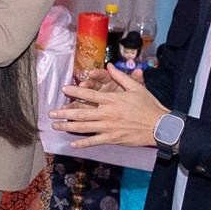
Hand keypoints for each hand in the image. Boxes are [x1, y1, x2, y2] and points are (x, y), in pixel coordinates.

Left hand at [51, 65, 165, 147]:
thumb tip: (110, 66)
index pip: (89, 94)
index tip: (63, 89)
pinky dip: (83, 143)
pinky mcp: (112, 138)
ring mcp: (109, 127)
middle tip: (51, 113)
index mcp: (112, 99)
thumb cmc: (149, 105)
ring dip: (68, 127)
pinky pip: (94, 141)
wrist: (159, 125)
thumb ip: (121, 77)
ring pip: (84, 127)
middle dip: (64, 113)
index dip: (75, 91)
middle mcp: (107, 113)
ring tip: (55, 126)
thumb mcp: (136, 88)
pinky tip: (72, 143)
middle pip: (81, 112)